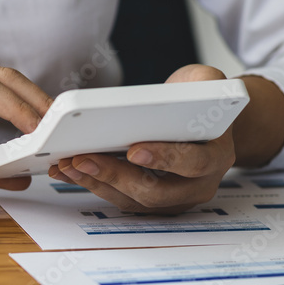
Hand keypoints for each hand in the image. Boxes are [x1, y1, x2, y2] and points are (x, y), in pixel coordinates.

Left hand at [48, 65, 235, 213]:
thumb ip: (203, 83)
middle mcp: (198, 185)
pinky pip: (119, 198)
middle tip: (83, 158)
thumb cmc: (201, 101)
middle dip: (115, 175)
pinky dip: (92, 183)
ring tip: (66, 163)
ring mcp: (174, 199)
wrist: (202, 124)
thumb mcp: (207, 83)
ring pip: (132, 200)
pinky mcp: (150, 201)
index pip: (194, 163)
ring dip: (96, 182)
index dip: (165, 158)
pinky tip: (67, 169)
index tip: (134, 150)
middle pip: (156, 191)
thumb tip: (184, 90)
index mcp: (217, 156)